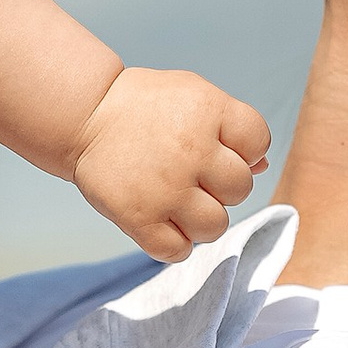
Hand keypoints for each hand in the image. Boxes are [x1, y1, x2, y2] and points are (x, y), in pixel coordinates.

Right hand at [69, 67, 269, 260]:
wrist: (85, 116)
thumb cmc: (145, 107)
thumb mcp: (193, 97)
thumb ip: (230, 127)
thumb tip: (262, 166)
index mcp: (209, 110)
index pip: (258, 142)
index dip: (245, 151)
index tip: (218, 150)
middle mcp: (191, 149)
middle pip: (240, 189)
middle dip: (222, 188)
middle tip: (194, 178)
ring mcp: (165, 187)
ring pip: (215, 227)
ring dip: (202, 221)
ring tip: (180, 205)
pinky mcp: (138, 217)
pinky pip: (177, 251)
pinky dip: (175, 244)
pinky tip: (163, 223)